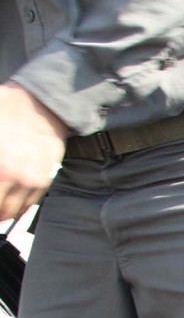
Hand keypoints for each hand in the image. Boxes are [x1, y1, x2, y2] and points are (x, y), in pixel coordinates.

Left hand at [0, 82, 66, 219]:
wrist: (42, 104)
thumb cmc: (9, 110)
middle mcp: (13, 177)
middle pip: (1, 209)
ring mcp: (31, 180)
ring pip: (14, 209)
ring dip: (4, 213)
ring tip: (0, 212)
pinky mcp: (45, 178)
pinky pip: (30, 202)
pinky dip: (20, 207)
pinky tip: (13, 205)